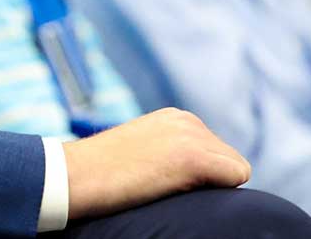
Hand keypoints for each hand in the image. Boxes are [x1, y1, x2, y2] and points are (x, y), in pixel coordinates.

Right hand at [64, 107, 250, 219]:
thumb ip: (169, 151)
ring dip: (211, 186)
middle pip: (229, 159)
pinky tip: (179, 191)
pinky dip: (218, 192)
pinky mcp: (193, 156)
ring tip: (169, 189)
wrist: (73, 174)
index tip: (168, 183)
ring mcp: (191, 135)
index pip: (217, 151)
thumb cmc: (100, 173)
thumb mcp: (142, 151)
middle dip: (211, 178)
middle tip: (168, 188)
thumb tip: (196, 175)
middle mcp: (187, 119)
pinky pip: (236, 177)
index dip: (201, 176)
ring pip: (235, 170)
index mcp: (175, 117)